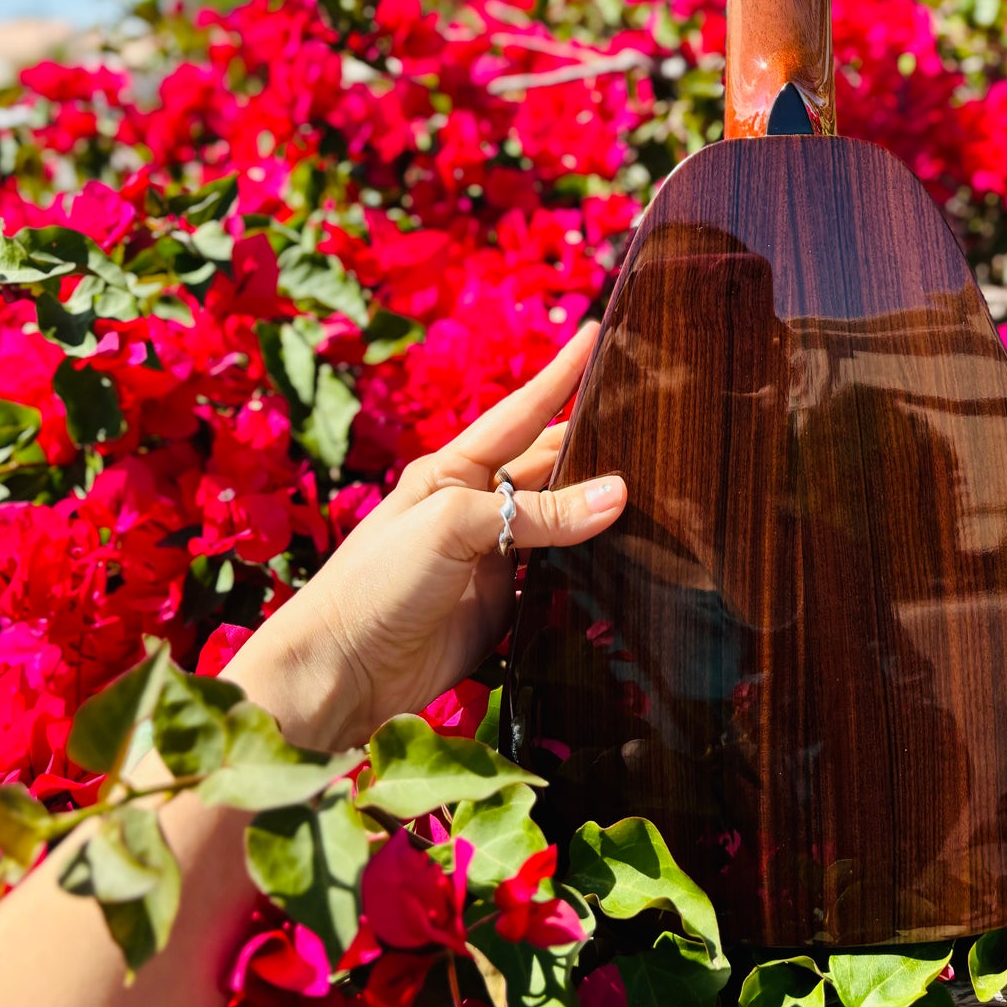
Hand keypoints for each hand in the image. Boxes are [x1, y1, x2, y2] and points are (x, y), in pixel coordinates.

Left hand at [226, 325, 621, 751]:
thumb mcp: (452, 527)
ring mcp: (495, 557)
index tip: (599, 333)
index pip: (522, 411)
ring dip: (602, 507)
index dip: (561, 374)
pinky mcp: (508, 606)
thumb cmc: (377, 582)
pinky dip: (595, 564)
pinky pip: (563, 575)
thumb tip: (618, 496)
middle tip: (657, 425)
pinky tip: (635, 555)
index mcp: (455, 469)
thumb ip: (537, 514)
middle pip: (551, 465)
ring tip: (664, 487)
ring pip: (562, 520)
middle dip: (598, 444)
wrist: (341, 673)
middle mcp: (478, 506)